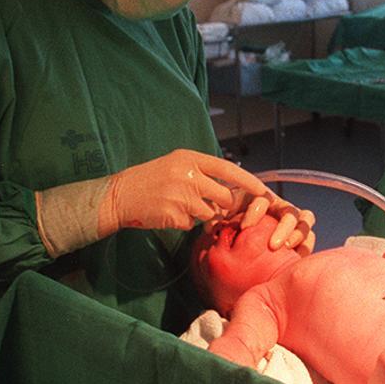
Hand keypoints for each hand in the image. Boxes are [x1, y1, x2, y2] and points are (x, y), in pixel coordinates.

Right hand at [101, 149, 268, 232]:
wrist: (121, 195)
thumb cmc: (150, 179)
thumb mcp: (176, 165)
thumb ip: (202, 172)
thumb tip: (231, 186)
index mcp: (190, 159)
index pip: (228, 169)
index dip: (248, 181)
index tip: (263, 191)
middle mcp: (189, 176)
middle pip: (225, 197)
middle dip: (224, 206)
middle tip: (212, 206)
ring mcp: (182, 197)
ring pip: (210, 214)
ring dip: (201, 215)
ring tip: (180, 206)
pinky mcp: (175, 216)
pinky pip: (192, 224)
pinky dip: (185, 222)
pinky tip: (169, 213)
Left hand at [208, 190, 315, 255]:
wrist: (242, 237)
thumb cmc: (234, 223)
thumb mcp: (225, 216)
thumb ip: (217, 217)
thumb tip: (210, 226)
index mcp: (262, 198)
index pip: (263, 198)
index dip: (256, 211)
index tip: (244, 226)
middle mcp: (281, 208)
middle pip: (289, 211)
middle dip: (282, 227)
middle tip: (272, 245)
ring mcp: (293, 221)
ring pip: (305, 220)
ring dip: (298, 234)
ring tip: (287, 248)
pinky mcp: (301, 236)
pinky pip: (310, 238)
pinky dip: (306, 246)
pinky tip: (295, 257)